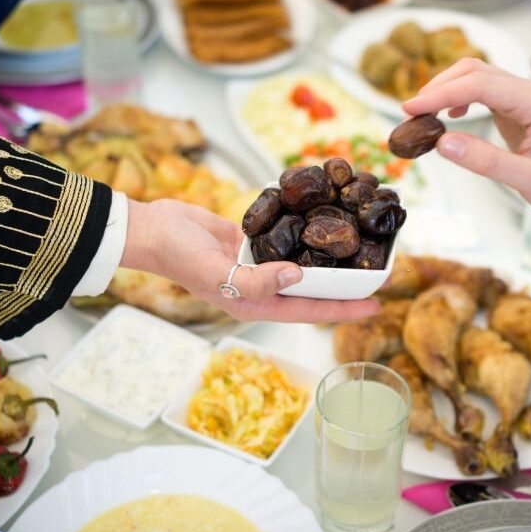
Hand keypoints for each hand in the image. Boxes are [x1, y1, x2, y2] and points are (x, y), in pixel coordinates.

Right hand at [120, 199, 379, 322]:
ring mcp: (255, 264)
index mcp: (254, 304)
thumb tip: (298, 276)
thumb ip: (257, 278)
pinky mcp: (248, 242)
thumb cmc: (178, 255)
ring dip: (326, 258)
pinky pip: (283, 238)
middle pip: (312, 290)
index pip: (309, 310)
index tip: (376, 305)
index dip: (344, 309)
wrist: (151, 229)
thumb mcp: (217, 271)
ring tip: (359, 248)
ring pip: (301, 264)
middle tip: (379, 272)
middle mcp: (259, 287)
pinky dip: (302, 232)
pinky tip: (323, 221)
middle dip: (344, 284)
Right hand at [402, 59, 530, 259]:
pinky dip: (460, 97)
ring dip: (447, 89)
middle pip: (476, 70)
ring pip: (478, 77)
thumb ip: (484, 161)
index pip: (479, 85)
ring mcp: (524, 98)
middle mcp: (530, 92)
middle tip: (410, 112)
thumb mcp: (526, 180)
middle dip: (439, 86)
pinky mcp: (518, 108)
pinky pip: (484, 92)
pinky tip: (450, 115)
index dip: (441, 94)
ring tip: (422, 113)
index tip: (410, 110)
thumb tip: (441, 142)